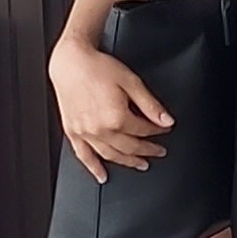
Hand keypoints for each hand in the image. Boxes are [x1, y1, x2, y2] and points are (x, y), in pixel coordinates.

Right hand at [49, 36, 173, 177]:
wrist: (71, 61)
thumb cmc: (97, 68)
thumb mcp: (131, 82)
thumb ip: (150, 105)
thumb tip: (166, 120)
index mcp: (116, 117)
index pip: (143, 130)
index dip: (157, 131)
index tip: (164, 129)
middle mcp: (100, 129)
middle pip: (129, 147)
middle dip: (147, 150)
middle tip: (158, 152)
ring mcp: (85, 133)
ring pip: (110, 155)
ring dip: (127, 162)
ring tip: (140, 164)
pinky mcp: (72, 132)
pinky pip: (84, 156)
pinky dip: (94, 168)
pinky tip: (102, 176)